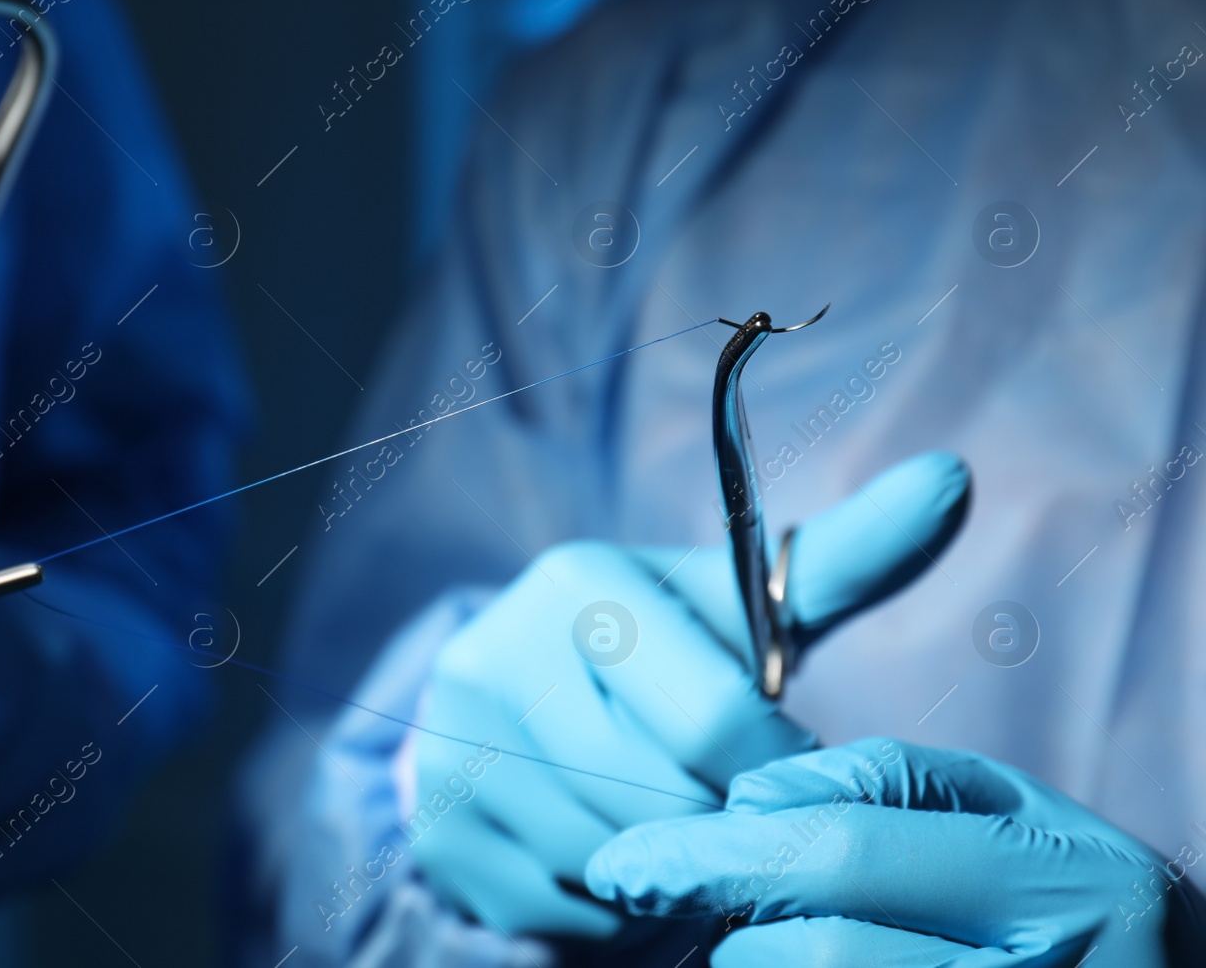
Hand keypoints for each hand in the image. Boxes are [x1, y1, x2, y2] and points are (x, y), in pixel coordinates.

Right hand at [409, 452, 971, 937]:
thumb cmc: (665, 656)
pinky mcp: (435, 829)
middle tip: (725, 808)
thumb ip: (845, 558)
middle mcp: (495, 656)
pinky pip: (557, 912)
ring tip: (663, 819)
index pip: (716, 717)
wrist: (522, 702)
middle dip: (715, 822)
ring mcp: (453, 747)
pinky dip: (603, 908)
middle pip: (664, 800)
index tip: (785, 776)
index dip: (774, 769)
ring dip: (662, 869)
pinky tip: (604, 851)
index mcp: (577, 584)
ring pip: (611, 864)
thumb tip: (953, 478)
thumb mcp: (741, 607)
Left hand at [586, 739, 1205, 965]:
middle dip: (723, 927)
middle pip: (815, 956)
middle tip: (669, 900)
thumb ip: (878, 782)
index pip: (845, 853)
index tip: (625, 865)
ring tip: (754, 940)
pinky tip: (777, 966)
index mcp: (1065, 879)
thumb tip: (747, 802)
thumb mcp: (1001, 810)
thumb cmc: (1061, 895)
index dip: (716, 856)